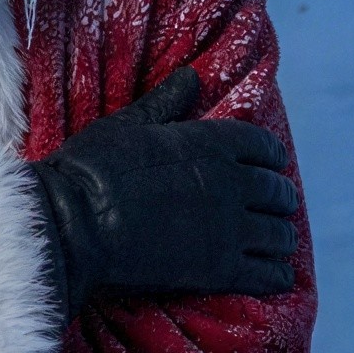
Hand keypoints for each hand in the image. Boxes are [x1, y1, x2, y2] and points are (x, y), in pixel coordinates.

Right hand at [29, 67, 300, 315]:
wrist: (72, 226)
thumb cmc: (89, 170)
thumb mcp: (125, 126)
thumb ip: (165, 104)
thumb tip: (191, 77)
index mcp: (211, 143)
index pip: (265, 147)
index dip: (270, 157)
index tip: (268, 166)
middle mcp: (232, 184)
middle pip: (278, 192)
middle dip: (278, 199)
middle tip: (272, 207)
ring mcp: (230, 229)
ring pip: (281, 234)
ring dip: (280, 237)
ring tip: (273, 242)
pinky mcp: (222, 270)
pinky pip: (270, 275)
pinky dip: (277, 274)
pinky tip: (274, 274)